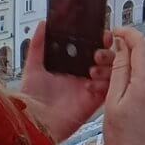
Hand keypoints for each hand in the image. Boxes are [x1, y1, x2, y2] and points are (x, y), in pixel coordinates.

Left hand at [18, 24, 114, 143]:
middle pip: (106, 58)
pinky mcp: (94, 101)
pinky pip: (108, 90)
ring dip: (107, 67)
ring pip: (112, 72)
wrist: (33, 120)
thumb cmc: (32, 97)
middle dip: (106, 51)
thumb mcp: (33, 66)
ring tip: (93, 67)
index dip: (99, 39)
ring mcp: (91, 87)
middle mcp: (84, 74)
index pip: (92, 47)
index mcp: (72, 65)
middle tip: (98, 50)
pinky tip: (91, 83)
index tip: (101, 33)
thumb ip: (38, 44)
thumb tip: (43, 24)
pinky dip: (104, 84)